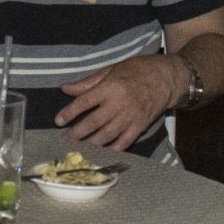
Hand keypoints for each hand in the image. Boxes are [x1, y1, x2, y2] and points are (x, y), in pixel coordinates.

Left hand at [55, 52, 183, 149]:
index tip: (58, 121)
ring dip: (91, 143)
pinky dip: (112, 149)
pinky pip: (124, 142)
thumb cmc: (137, 70)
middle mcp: (118, 104)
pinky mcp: (140, 126)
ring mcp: (130, 117)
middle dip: (77, 133)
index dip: (69, 112)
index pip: (84, 102)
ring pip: (107, 135)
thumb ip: (87, 82)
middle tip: (65, 139)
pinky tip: (103, 153)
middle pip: (93, 122)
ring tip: (80, 148)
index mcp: (110, 87)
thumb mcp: (110, 70)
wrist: (166, 78)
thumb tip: (65, 88)